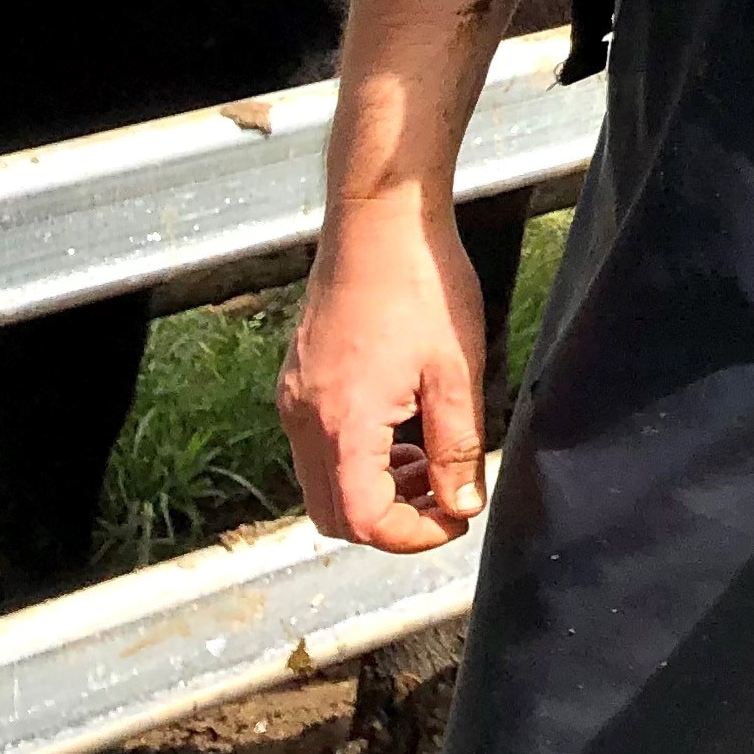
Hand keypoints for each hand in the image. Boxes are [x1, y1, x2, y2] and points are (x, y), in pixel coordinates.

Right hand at [277, 194, 493, 552]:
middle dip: (388, 521)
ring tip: (427, 462)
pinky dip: (356, 457)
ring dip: (372, 489)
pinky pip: (317, 444)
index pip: (363, 522)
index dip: (411, 535)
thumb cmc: (421, 283)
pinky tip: (400, 427)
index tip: (455, 520)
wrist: (379, 217)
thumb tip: (460, 506)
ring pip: (321, 481)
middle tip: (442, 501)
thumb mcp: (456, 371)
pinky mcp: (296, 378)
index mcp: (342, 424)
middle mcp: (303, 418)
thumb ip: (456, 448)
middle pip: (332, 514)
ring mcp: (293, 397)